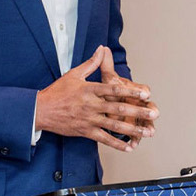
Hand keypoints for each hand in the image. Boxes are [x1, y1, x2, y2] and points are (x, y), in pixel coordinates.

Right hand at [35, 46, 157, 151]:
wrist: (41, 110)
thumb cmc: (57, 91)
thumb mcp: (74, 74)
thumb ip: (91, 63)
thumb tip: (102, 49)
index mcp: (90, 89)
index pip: (114, 89)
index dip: (131, 91)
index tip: (146, 93)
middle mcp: (91, 105)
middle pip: (119, 109)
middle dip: (138, 111)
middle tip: (154, 113)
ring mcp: (89, 120)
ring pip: (114, 126)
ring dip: (133, 130)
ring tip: (148, 131)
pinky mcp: (85, 132)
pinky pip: (104, 139)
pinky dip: (117, 144)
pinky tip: (129, 147)